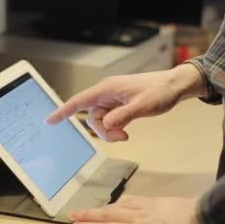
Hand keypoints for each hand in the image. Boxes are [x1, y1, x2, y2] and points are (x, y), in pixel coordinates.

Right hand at [45, 64, 205, 141]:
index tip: (49, 121)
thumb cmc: (160, 91)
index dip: (63, 111)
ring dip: (111, 131)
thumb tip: (106, 125)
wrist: (175, 86)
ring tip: (127, 134)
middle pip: (91, 118)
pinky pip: (109, 121)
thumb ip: (123, 116)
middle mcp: (106, 93)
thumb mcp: (143, 106)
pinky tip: (126, 130)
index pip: (79, 101)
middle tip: (123, 137)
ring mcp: (112, 100)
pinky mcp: (119, 105)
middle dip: (103, 131)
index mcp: (107, 89)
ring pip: (100, 122)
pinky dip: (115, 128)